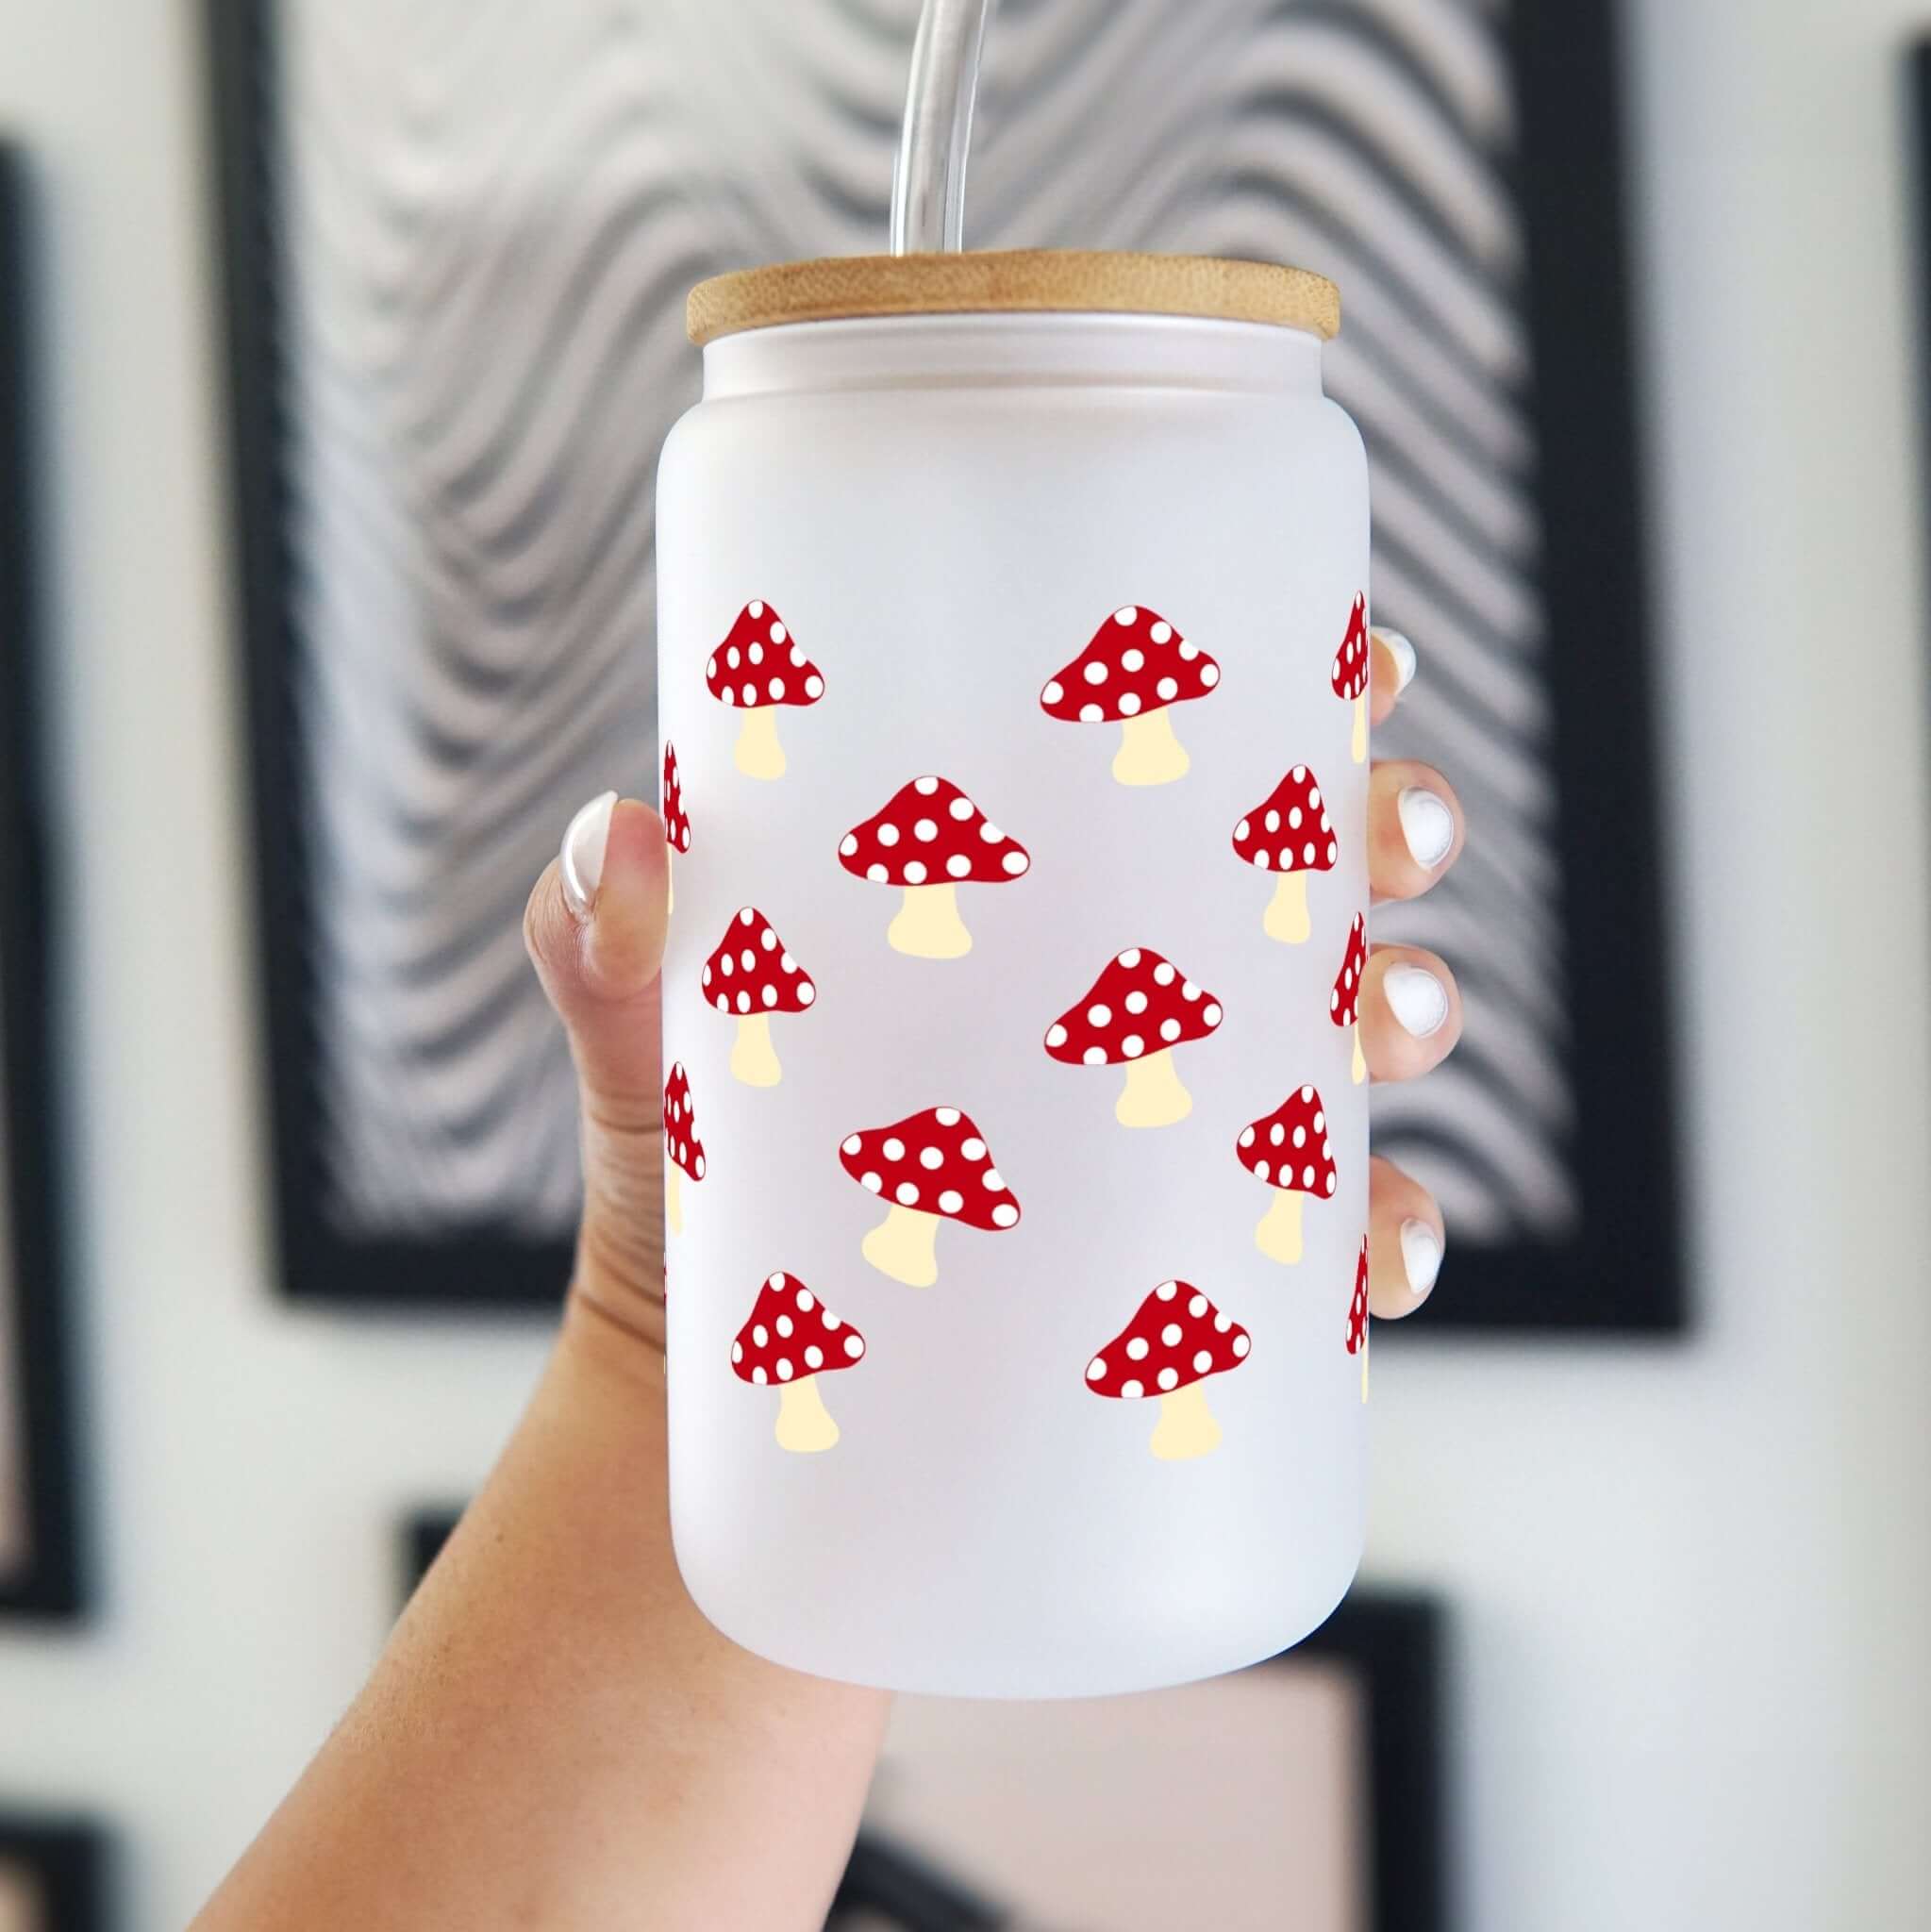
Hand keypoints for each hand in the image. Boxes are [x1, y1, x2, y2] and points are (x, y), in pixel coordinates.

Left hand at [522, 626, 1460, 1342]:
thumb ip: (600, 944)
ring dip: (1414, 1011)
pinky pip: (1322, 1249)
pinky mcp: (1179, 1274)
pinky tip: (1383, 1255)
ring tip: (1397, 1021)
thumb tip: (619, 834)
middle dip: (1390, 829)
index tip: (1369, 660)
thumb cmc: (689, 1174)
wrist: (704, 1392)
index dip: (1299, 693)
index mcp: (1026, 896)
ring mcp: (1163, 1132)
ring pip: (1345, 1044)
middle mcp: (1119, 997)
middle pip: (1306, 878)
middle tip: (1389, 838)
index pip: (1178, 764)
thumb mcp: (643, 1043)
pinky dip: (1384, 1243)